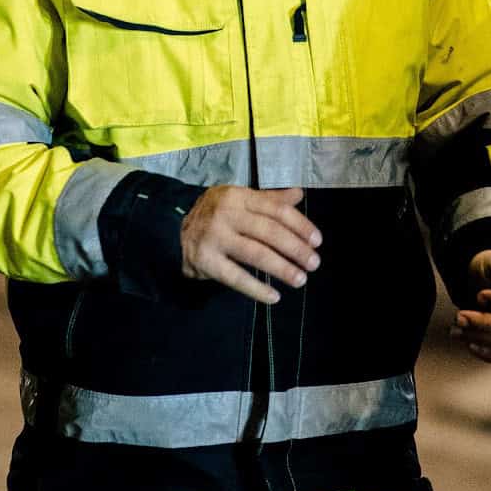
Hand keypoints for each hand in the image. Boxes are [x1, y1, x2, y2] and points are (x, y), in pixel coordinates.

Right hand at [180, 185, 320, 303]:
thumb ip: (269, 199)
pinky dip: (256, 289)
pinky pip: (235, 277)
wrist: (173, 231)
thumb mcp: (240, 199)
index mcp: (238, 196)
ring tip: (300, 279)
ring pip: (255, 254)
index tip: (317, 241)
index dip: (300, 226)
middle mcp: (225, 214)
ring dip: (282, 268)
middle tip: (314, 263)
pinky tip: (274, 296)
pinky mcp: (205, 261)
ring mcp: (214, 237)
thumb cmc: (216, 214)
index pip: (276, 210)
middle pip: (269, 232)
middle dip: (295, 249)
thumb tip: (299, 194)